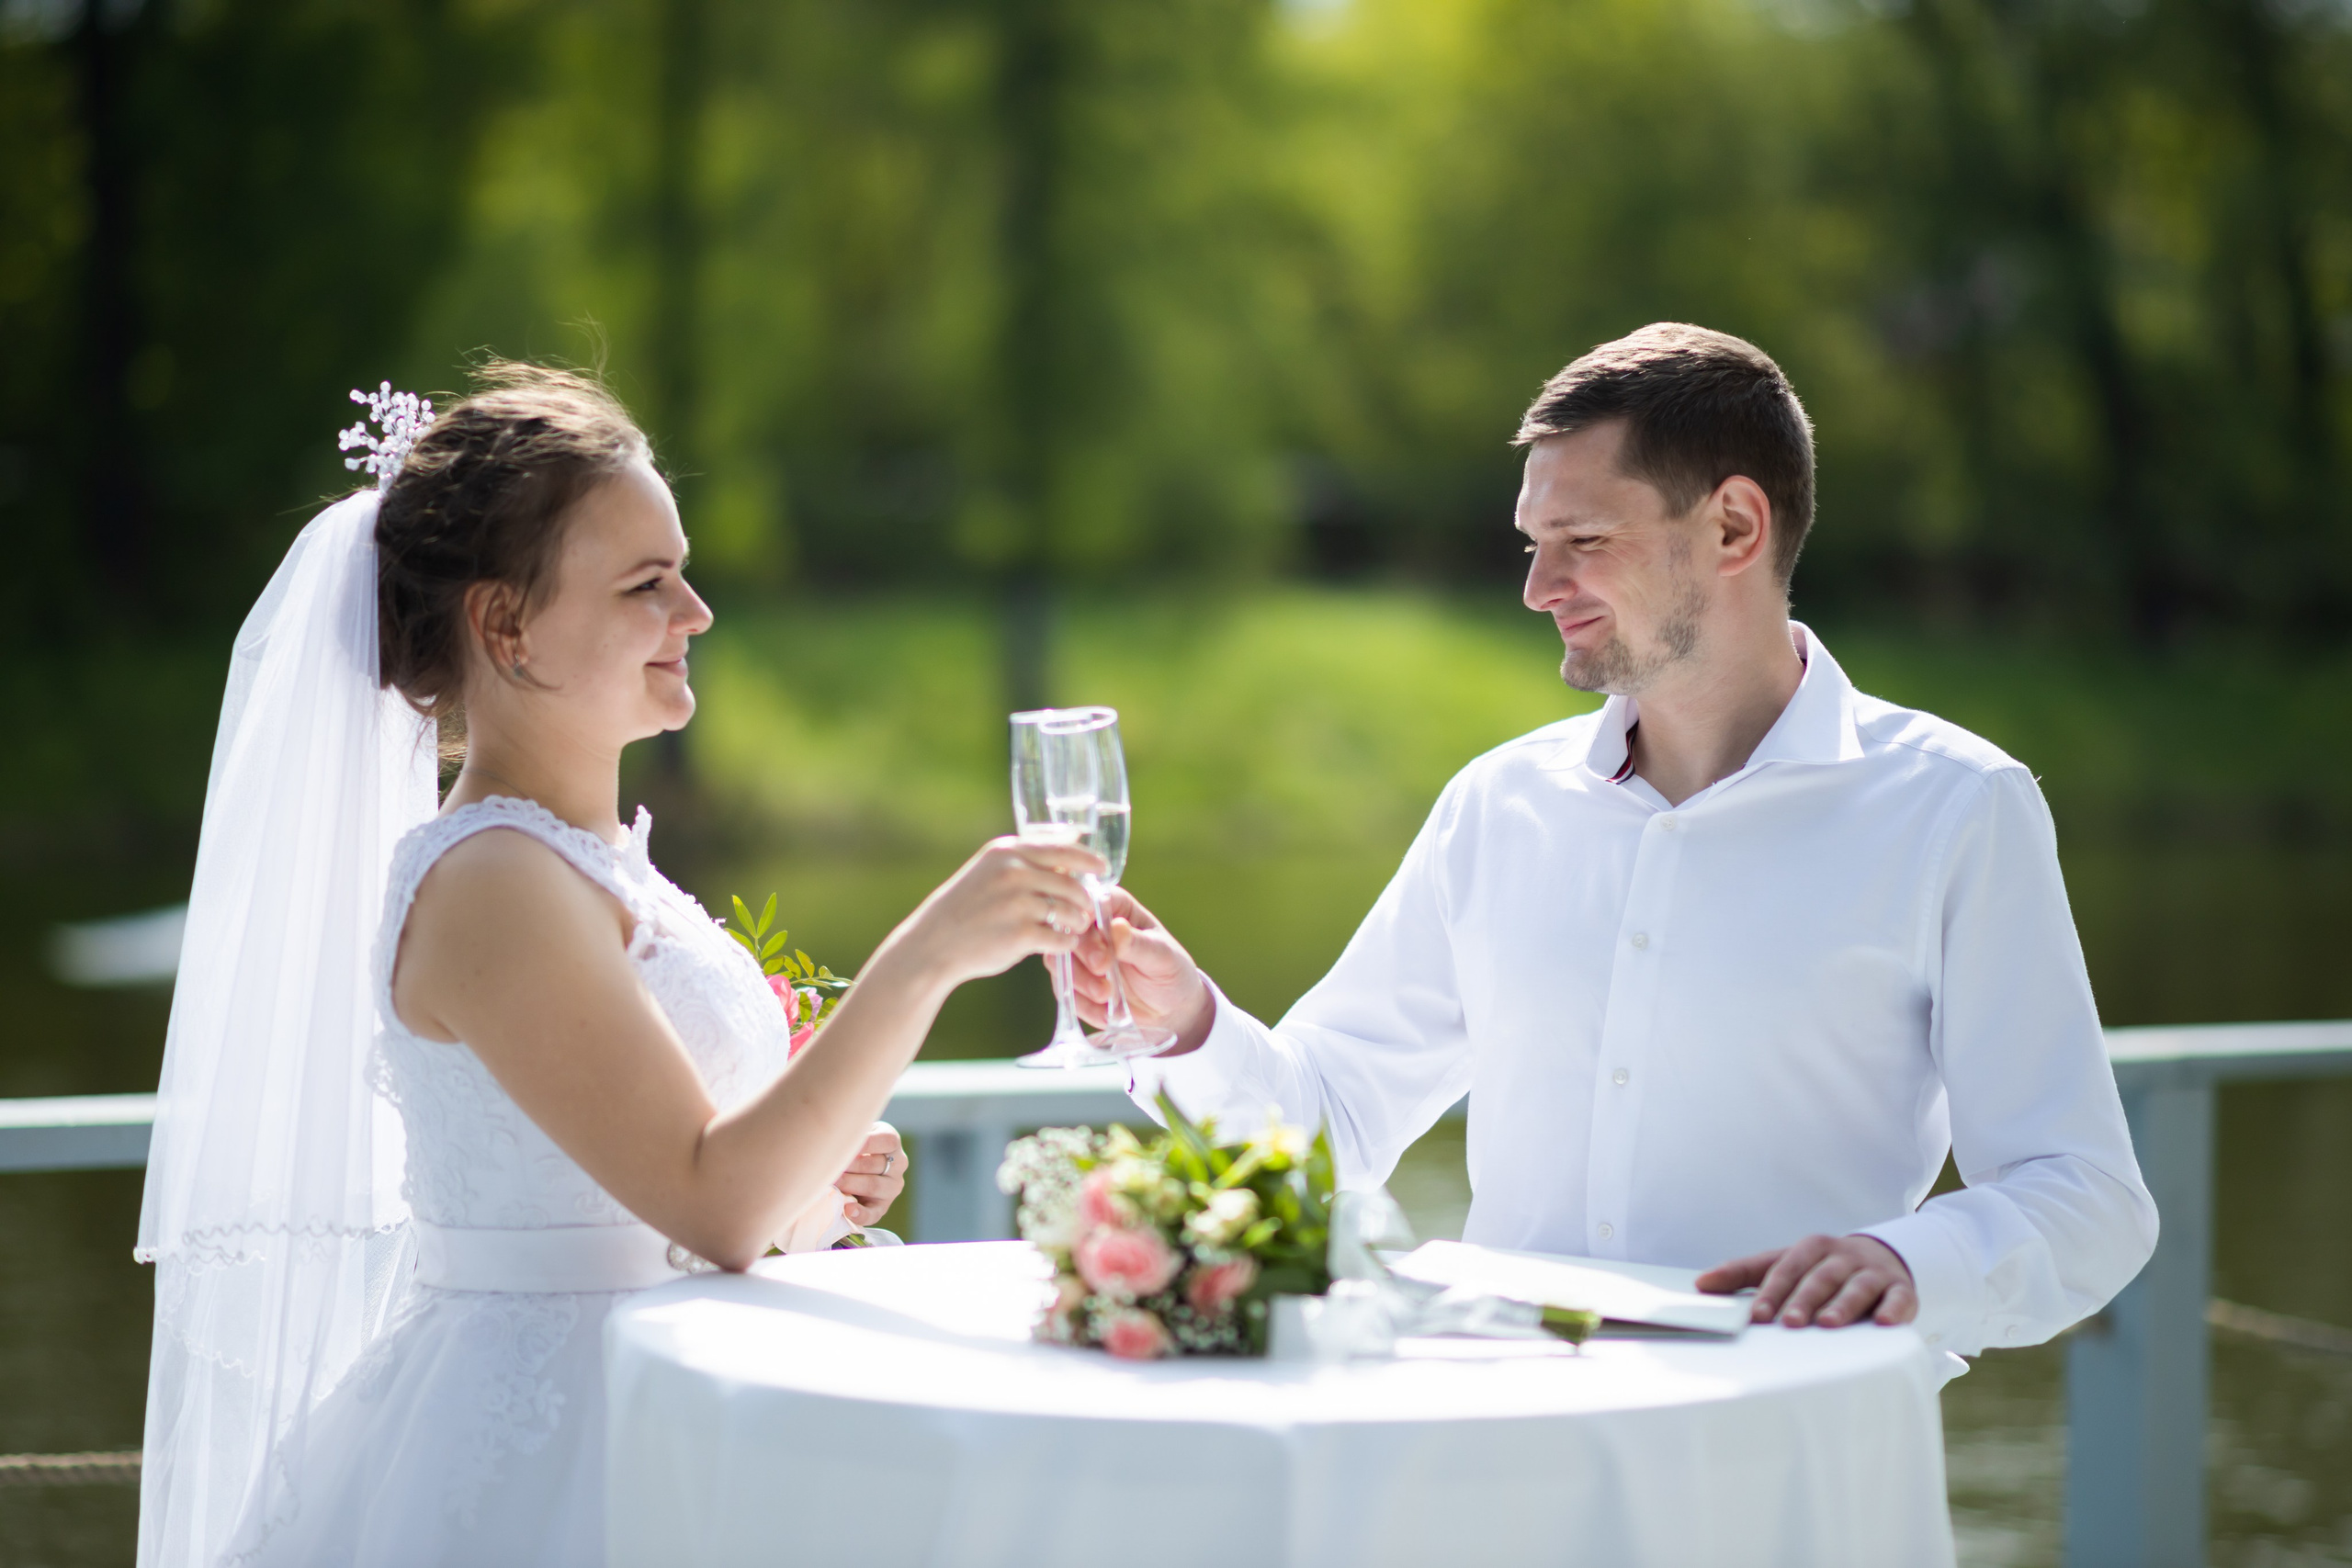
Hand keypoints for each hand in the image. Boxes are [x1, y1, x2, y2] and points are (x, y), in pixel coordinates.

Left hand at [834, 1124, 904, 1227]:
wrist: (856, 1167)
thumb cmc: (852, 1145)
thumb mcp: (857, 1134)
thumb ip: (851, 1134)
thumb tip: (834, 1141)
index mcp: (892, 1142)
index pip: (886, 1140)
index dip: (866, 1143)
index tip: (844, 1144)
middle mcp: (898, 1164)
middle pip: (874, 1164)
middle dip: (849, 1165)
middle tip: (829, 1165)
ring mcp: (892, 1187)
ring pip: (873, 1186)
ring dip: (850, 1184)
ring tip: (832, 1182)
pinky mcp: (882, 1207)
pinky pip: (874, 1213)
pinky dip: (860, 1213)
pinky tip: (847, 1209)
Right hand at [890, 836, 1102, 989]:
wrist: (934, 943)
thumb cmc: (967, 907)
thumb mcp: (990, 870)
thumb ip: (1026, 858)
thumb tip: (1073, 840)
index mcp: (1007, 852)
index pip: (1063, 849)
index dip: (1088, 858)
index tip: (1102, 867)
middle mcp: (1014, 873)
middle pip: (1072, 883)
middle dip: (1085, 899)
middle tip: (1087, 909)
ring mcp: (1017, 904)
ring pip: (1071, 911)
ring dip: (1078, 922)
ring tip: (1074, 927)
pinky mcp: (1020, 935)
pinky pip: (1061, 938)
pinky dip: (1066, 943)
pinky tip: (1060, 944)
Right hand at [1069, 888, 1214, 1053]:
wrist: (1171, 1008)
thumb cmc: (1171, 971)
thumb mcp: (1162, 957)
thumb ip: (1138, 944)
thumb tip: (1117, 927)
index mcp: (1116, 908)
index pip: (1092, 900)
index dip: (1088, 915)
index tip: (1100, 939)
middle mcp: (1093, 928)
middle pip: (1069, 930)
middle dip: (1084, 952)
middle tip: (1103, 969)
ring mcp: (1080, 956)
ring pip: (1058, 961)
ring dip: (1080, 981)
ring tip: (1106, 996)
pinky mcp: (1074, 982)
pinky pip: (1065, 991)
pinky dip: (1083, 1004)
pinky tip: (1106, 1013)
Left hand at [1696, 1234, 1917, 1327]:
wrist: (1878, 1259)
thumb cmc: (1820, 1269)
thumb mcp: (1784, 1264)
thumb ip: (1743, 1273)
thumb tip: (1700, 1284)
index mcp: (1810, 1248)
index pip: (1786, 1269)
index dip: (1771, 1292)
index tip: (1756, 1316)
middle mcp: (1842, 1256)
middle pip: (1820, 1277)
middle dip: (1803, 1300)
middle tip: (1788, 1323)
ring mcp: (1872, 1272)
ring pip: (1857, 1287)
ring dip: (1843, 1305)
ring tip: (1828, 1324)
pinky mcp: (1900, 1289)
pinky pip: (1899, 1298)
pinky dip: (1893, 1309)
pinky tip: (1884, 1323)